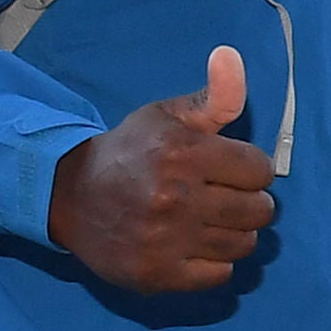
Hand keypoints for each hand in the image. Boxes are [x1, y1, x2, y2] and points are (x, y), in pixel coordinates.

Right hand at [46, 46, 276, 291]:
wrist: (69, 196)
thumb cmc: (132, 151)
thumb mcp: (169, 116)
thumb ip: (215, 95)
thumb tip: (230, 55)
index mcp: (182, 154)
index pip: (261, 170)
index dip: (251, 168)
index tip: (230, 168)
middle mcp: (173, 198)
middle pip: (259, 210)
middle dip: (249, 201)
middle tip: (223, 197)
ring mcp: (163, 241)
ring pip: (243, 244)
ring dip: (235, 233)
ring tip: (210, 220)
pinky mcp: (154, 275)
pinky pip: (219, 275)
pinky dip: (215, 263)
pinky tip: (194, 244)